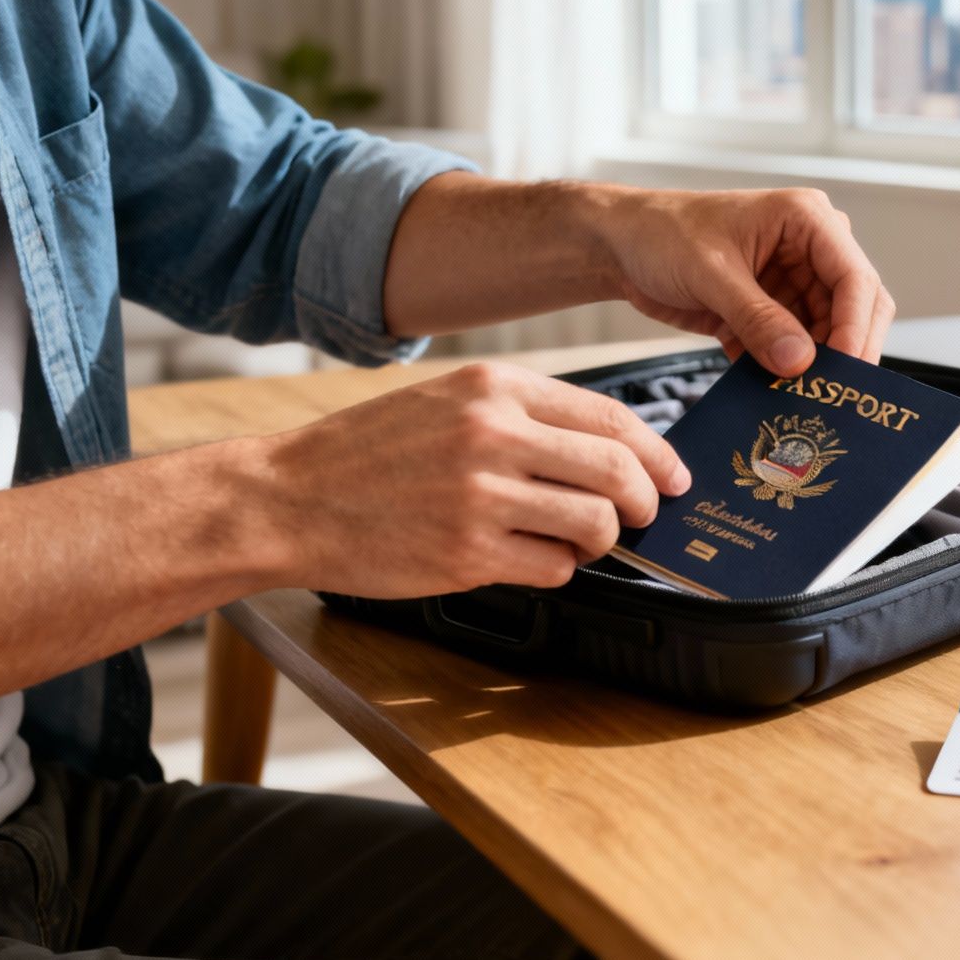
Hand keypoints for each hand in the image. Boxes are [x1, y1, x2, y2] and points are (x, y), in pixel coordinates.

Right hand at [263, 362, 689, 596]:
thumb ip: (523, 416)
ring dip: (602, 541)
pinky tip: (532, 559)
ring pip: (595, 524)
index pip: (611, 418)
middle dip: (647, 502)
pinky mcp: (466, 554)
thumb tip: (606, 448)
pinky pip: (553, 568)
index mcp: (493, 389)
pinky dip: (558, 570)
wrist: (286, 497)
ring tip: (579, 541)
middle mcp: (491, 436)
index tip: (674, 476)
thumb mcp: (446, 402)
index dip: (658, 453)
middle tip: (644, 516)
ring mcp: (480, 497)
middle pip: (618, 471)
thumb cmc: (366, 453)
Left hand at [599, 187, 894, 375]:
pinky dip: (786, 375)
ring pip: (827, 336)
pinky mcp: (774, 313)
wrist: (623, 247)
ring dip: (815, 371)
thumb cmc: (662, 234)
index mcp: (807, 220)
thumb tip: (800, 362)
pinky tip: (774, 398)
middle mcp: (811, 250)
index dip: (855, 327)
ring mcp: (794, 283)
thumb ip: (757, 318)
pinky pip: (795, 350)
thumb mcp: (711, 273)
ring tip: (801, 404)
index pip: (854, 277)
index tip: (845, 370)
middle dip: (844, 352)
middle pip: (854, 309)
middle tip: (833, 397)